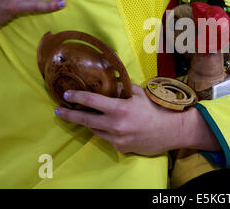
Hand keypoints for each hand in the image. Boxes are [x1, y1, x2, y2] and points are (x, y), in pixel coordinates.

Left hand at [55, 85, 220, 155]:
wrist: (171, 131)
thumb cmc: (156, 109)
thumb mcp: (139, 93)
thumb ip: (123, 88)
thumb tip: (111, 82)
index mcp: (120, 109)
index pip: (92, 101)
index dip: (77, 97)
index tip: (66, 95)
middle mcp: (115, 125)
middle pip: (86, 120)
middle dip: (70, 115)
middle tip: (59, 111)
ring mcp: (117, 139)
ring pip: (95, 130)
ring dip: (90, 123)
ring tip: (86, 116)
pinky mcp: (120, 148)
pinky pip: (107, 139)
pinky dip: (106, 131)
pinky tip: (110, 126)